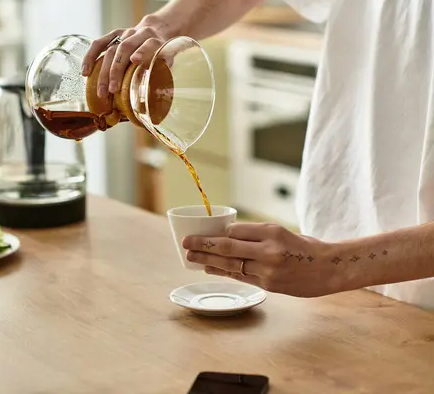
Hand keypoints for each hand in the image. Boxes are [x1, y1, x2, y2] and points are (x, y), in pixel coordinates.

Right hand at [81, 15, 171, 97]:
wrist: (157, 30)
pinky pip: (99, 44)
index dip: (142, 52)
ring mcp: (125, 34)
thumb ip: (162, 76)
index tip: (135, 61)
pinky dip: (90, 57)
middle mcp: (140, 34)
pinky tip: (85, 72)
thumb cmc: (161, 53)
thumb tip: (153, 100)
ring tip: (102, 91)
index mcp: (156, 41)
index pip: (149, 44)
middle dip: (116, 70)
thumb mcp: (168, 62)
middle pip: (125, 49)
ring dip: (104, 72)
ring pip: (111, 50)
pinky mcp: (114, 34)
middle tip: (112, 91)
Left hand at [182, 223, 341, 297]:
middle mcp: (269, 250)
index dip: (217, 233)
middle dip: (203, 246)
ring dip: (208, 262)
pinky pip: (241, 277)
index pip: (236, 230)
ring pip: (231, 265)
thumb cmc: (305, 247)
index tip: (202, 232)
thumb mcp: (283, 232)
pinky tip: (210, 269)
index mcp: (273, 231)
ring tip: (191, 258)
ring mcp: (268, 269)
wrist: (330, 269)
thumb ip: (257, 235)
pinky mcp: (269, 285)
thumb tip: (229, 235)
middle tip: (185, 243)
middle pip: (228, 248)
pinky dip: (224, 272)